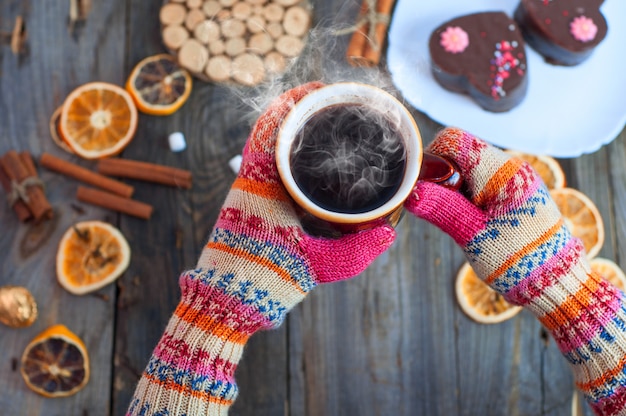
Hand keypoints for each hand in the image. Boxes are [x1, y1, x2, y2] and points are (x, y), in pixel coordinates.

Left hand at [193, 81, 395, 326]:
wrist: (223, 305)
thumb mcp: (316, 266)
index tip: (320, 89)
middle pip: (271, 130)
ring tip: (327, 132)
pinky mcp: (248, 207)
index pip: (270, 125)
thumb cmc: (262, 283)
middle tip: (334, 110)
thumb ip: (357, 251)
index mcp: (258, 185)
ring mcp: (246, 194)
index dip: (293, 99)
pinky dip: (288, 160)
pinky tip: (312, 169)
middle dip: (301, 114)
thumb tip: (388, 234)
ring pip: (269, 150)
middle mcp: (248, 182)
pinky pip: (269, 170)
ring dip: (293, 136)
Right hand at [405, 127, 625, 415]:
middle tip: (431, 206)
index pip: (455, 141)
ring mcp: (519, 182)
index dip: (430, 158)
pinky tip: (467, 221)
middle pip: (462, 152)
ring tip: (452, 219)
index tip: (418, 183)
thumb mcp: (476, 240)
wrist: (565, 290)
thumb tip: (414, 192)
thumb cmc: (525, 268)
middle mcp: (515, 169)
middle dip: (440, 175)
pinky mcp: (520, 197)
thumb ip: (444, 210)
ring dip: (454, 187)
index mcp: (504, 173)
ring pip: (472, 169)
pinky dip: (468, 196)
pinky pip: (485, 184)